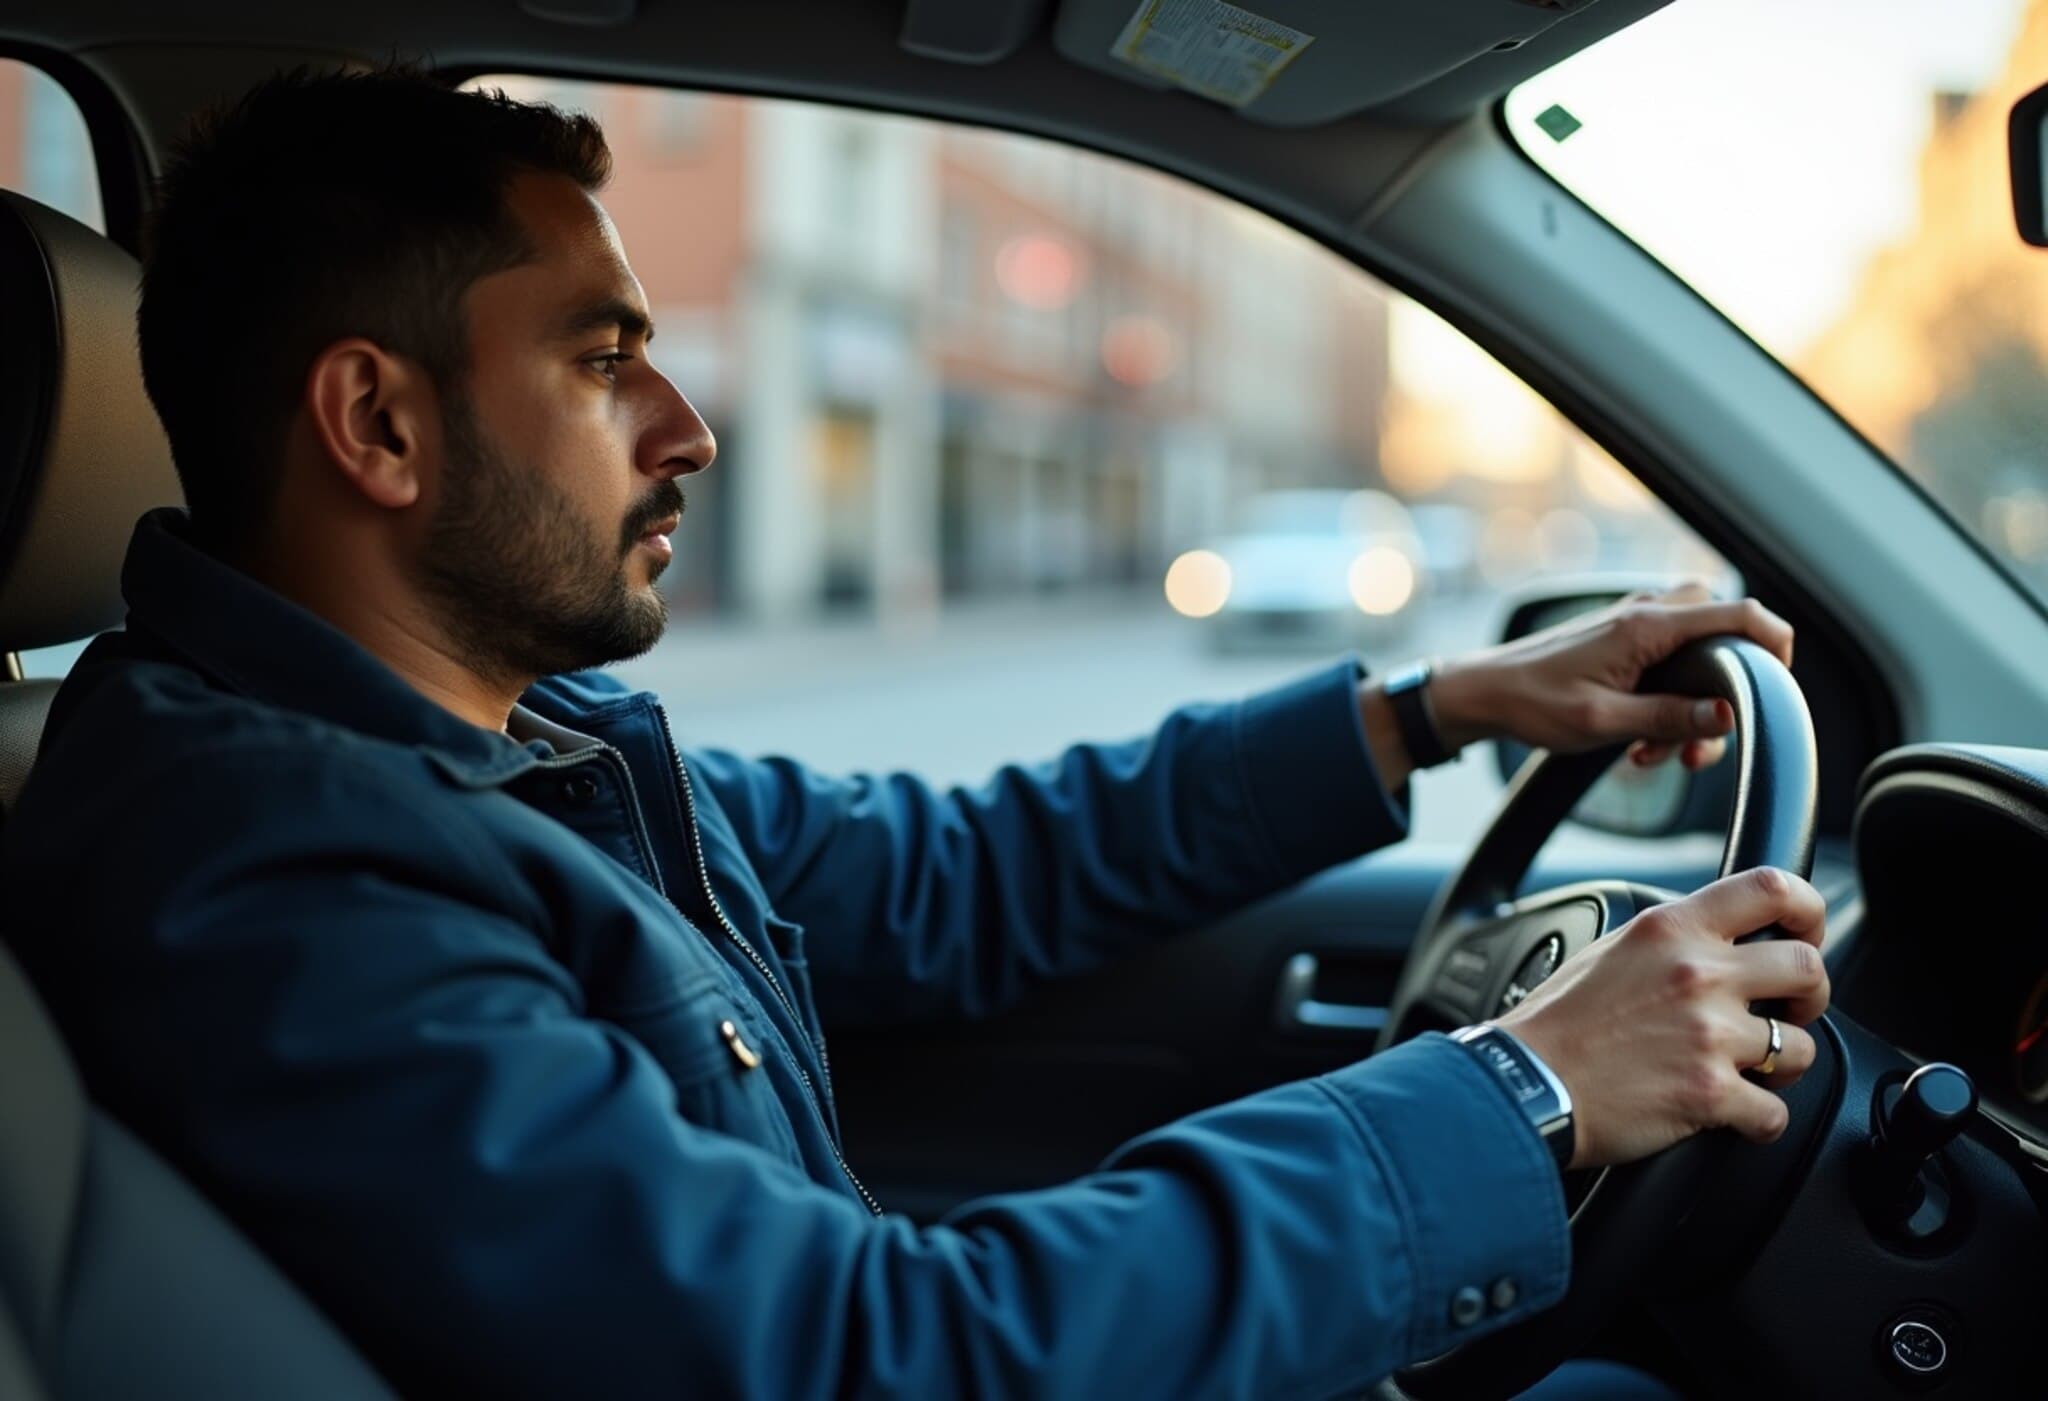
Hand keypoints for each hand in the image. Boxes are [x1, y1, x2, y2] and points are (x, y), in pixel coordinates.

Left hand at [1427, 583, 1794, 772]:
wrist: (1483, 694)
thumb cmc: (1532, 703)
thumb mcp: (1603, 722)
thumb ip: (1669, 719)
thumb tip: (1727, 717)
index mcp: (1648, 625)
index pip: (1741, 614)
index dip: (1776, 645)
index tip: (1779, 688)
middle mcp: (1648, 615)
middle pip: (1727, 634)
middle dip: (1730, 690)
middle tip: (1705, 738)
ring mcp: (1637, 626)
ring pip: (1701, 656)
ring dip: (1694, 708)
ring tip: (1658, 753)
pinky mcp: (1626, 644)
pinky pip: (1673, 665)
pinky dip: (1671, 704)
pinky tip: (1642, 743)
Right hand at [1496, 867, 1829, 1168]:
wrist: (1526, 1082)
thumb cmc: (1559, 1022)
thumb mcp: (1614, 948)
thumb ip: (1674, 938)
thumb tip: (1724, 941)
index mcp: (1672, 928)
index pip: (1773, 888)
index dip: (1808, 911)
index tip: (1805, 935)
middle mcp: (1698, 973)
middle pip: (1808, 969)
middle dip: (1809, 998)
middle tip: (1786, 1013)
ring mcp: (1708, 1034)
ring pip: (1804, 1049)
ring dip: (1784, 1066)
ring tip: (1749, 1071)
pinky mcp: (1709, 1094)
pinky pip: (1775, 1114)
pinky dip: (1759, 1121)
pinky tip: (1733, 1115)